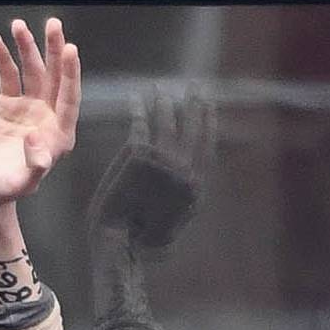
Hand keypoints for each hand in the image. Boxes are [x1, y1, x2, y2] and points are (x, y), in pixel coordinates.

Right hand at [0, 16, 82, 221]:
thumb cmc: (3, 191)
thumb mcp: (19, 184)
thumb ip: (33, 165)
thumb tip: (37, 137)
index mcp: (59, 137)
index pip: (69, 99)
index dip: (70, 74)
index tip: (70, 49)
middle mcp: (48, 118)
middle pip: (55, 79)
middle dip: (55, 51)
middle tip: (53, 24)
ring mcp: (29, 109)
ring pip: (32, 72)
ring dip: (27, 48)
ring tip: (18, 25)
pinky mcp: (8, 104)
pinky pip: (8, 76)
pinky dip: (2, 59)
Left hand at [89, 86, 211, 253]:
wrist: (121, 242)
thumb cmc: (143, 240)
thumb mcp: (173, 221)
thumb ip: (182, 196)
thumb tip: (188, 181)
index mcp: (196, 187)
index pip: (207, 145)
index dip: (209, 122)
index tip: (209, 105)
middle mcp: (184, 170)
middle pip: (192, 128)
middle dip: (194, 105)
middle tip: (195, 87)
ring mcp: (163, 161)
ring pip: (166, 122)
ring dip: (163, 102)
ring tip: (158, 88)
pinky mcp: (140, 154)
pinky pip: (140, 123)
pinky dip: (138, 109)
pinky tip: (136, 98)